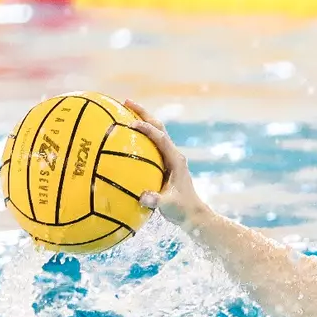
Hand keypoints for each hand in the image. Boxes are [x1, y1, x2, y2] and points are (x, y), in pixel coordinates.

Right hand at [124, 99, 205, 225]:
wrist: (193, 214)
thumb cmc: (182, 209)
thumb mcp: (168, 205)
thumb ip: (156, 201)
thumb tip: (142, 197)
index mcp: (176, 160)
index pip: (161, 138)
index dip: (147, 129)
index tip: (131, 123)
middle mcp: (173, 155)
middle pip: (158, 127)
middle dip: (143, 113)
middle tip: (125, 101)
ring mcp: (169, 158)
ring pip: (155, 133)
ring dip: (142, 120)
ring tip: (122, 111)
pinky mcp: (165, 164)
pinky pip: (150, 145)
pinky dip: (139, 137)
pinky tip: (122, 138)